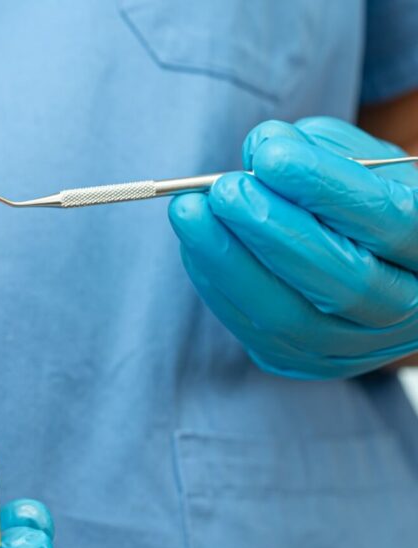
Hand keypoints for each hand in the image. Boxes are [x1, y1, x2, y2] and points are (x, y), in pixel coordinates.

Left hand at [168, 117, 417, 378]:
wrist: (382, 269)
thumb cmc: (375, 202)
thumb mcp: (370, 165)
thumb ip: (324, 149)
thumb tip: (263, 148)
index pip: (387, 220)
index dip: (325, 187)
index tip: (270, 154)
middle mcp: (406, 308)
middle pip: (340, 281)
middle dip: (271, 231)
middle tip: (223, 189)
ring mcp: (356, 347)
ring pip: (288, 316)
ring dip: (228, 261)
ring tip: (190, 211)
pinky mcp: (306, 362)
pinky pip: (254, 330)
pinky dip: (217, 284)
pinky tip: (195, 244)